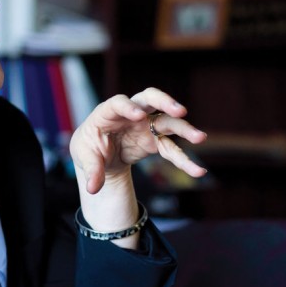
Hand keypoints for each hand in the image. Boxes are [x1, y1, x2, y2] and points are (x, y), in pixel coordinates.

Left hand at [71, 87, 206, 194]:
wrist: (99, 154)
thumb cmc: (89, 147)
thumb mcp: (85, 157)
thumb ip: (92, 170)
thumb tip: (93, 188)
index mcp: (108, 113)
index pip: (118, 103)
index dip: (128, 107)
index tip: (139, 116)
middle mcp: (131, 113)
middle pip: (149, 99)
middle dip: (165, 102)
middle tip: (181, 111)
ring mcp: (146, 125)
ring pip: (168, 121)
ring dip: (184, 128)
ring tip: (200, 138)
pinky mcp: (155, 141)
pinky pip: (171, 149)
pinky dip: (183, 160)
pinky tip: (198, 171)